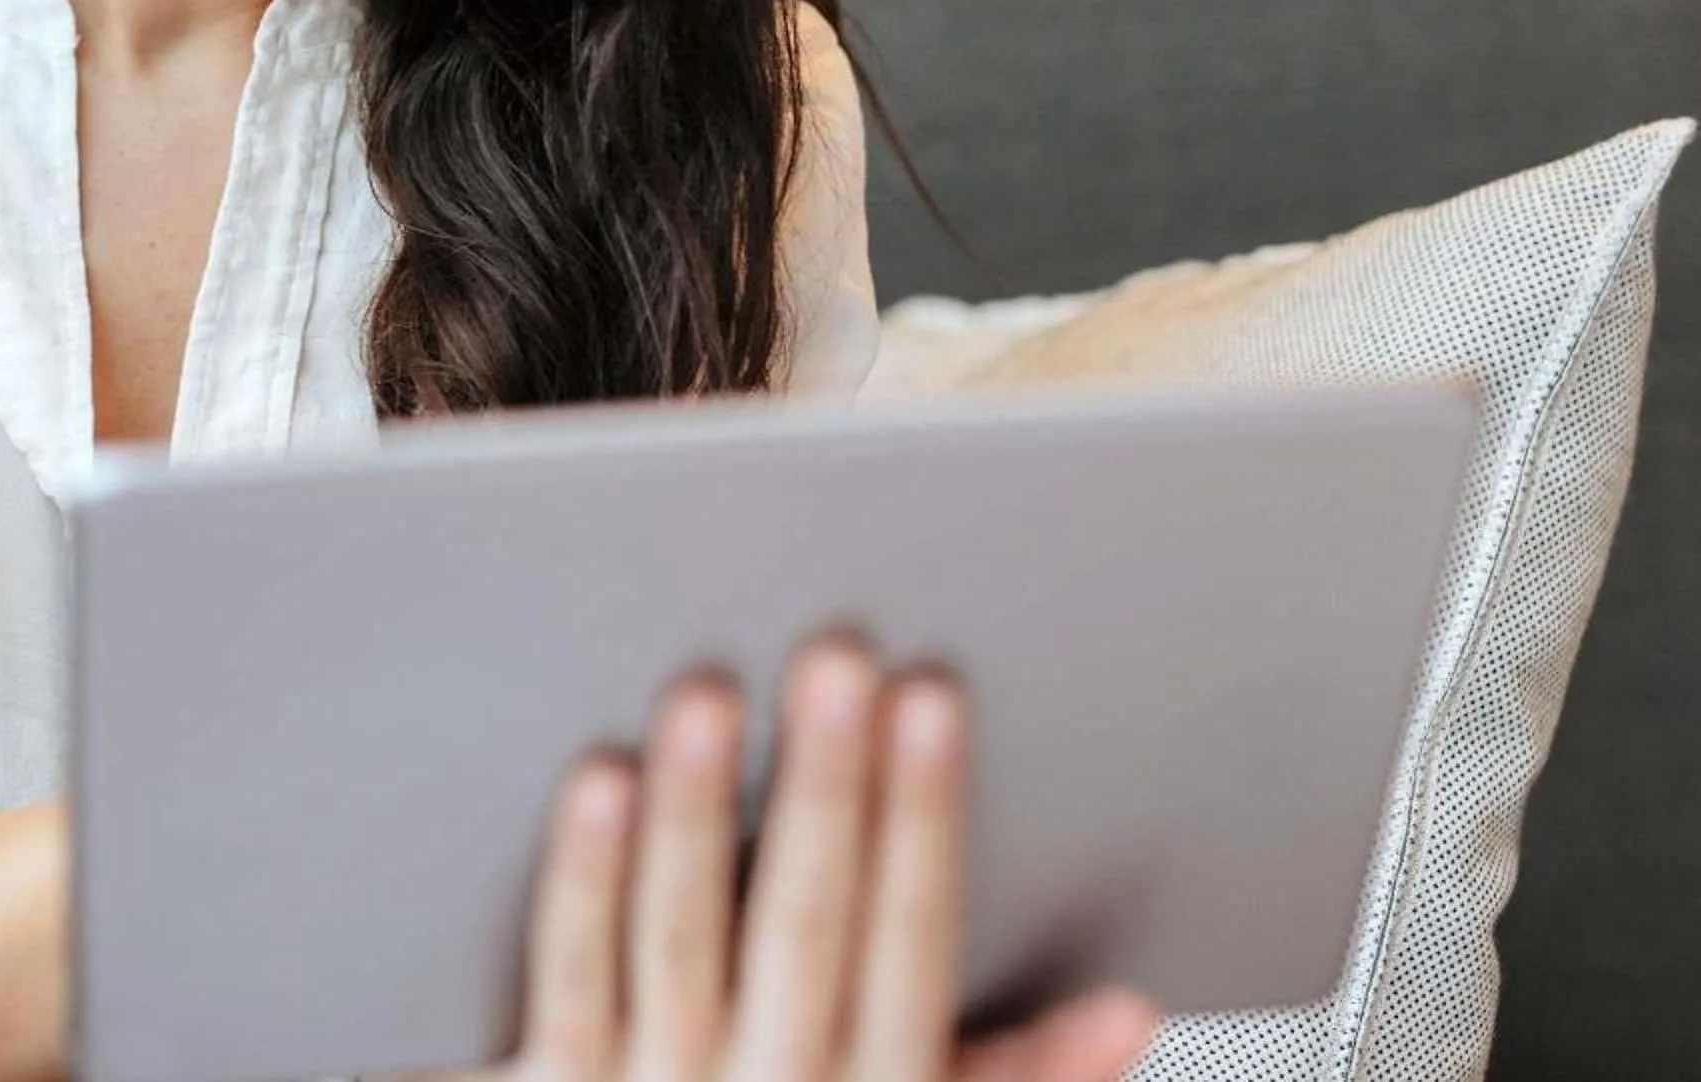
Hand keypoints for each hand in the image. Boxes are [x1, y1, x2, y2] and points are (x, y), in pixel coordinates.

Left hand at [396, 641, 1160, 1081]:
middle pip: (803, 921)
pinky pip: (568, 976)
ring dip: (695, 812)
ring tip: (706, 697)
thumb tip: (1132, 1013)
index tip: (931, 701)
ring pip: (679, 934)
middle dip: (825, 787)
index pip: (911, 939)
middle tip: (834, 661)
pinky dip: (583, 879)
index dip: (925, 818)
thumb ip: (1018, 1079)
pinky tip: (595, 786)